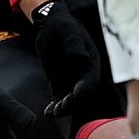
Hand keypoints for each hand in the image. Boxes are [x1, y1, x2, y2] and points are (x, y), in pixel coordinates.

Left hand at [29, 0, 110, 117]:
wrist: (50, 25)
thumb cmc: (62, 26)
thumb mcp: (68, 32)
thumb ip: (74, 44)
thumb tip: (80, 56)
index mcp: (91, 62)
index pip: (91, 80)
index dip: (85, 89)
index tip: (75, 95)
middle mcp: (83, 74)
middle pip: (82, 95)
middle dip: (72, 104)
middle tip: (60, 108)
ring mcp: (71, 80)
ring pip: (70, 100)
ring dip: (63, 108)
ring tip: (52, 112)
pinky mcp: (59, 82)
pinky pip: (59, 98)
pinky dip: (55, 106)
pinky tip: (47, 112)